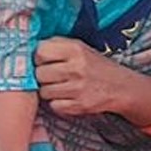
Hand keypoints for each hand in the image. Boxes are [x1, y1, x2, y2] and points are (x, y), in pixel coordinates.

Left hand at [35, 37, 150, 121]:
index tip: (45, 61)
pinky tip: (66, 98)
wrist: (121, 87)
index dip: (39, 57)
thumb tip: (29, 48)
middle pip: (40, 73)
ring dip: (49, 91)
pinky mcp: (80, 105)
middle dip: (43, 76)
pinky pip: (54, 106)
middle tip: (53, 76)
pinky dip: (58, 104)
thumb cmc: (95, 65)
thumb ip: (57, 45)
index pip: (40, 51)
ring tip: (60, 87)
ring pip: (44, 91)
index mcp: (75, 49)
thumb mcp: (80, 47)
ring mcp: (78, 88)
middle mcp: (76, 67)